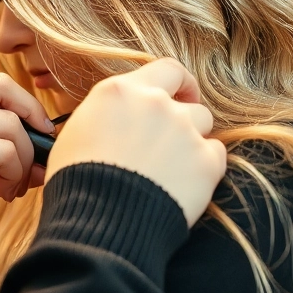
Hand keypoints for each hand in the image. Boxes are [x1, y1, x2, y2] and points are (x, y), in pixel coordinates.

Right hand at [0, 73, 52, 292]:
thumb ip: (5, 158)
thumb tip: (48, 158)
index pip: (0, 83)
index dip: (29, 109)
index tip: (41, 140)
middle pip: (9, 94)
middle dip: (34, 130)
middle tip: (36, 165)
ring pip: (10, 126)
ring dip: (22, 162)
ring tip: (12, 188)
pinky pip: (1, 151)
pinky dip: (13, 174)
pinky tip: (3, 193)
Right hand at [48, 58, 226, 226]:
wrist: (100, 223)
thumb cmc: (77, 182)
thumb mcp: (76, 134)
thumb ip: (106, 114)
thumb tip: (117, 119)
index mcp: (121, 92)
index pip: (166, 69)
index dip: (179, 83)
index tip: (179, 96)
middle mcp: (156, 104)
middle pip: (188, 102)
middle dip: (185, 118)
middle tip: (174, 140)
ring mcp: (184, 131)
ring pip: (204, 124)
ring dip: (193, 141)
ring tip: (172, 168)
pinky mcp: (205, 162)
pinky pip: (216, 155)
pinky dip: (204, 167)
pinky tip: (183, 184)